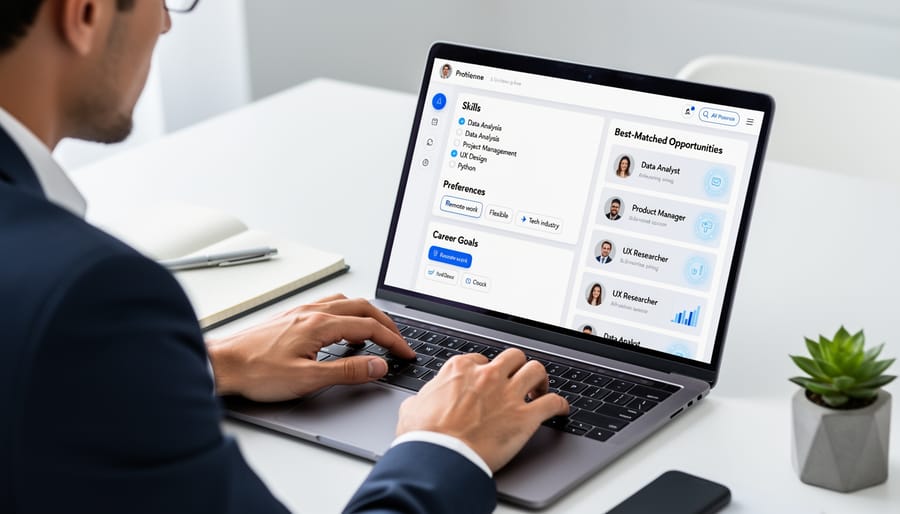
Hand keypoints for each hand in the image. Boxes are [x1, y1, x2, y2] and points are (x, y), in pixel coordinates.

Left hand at [206, 294, 413, 401]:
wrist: (222, 364)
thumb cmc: (257, 372)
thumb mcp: (308, 379)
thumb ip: (347, 370)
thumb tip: (377, 365)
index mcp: (320, 324)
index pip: (369, 328)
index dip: (393, 341)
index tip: (405, 353)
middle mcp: (312, 312)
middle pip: (362, 308)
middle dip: (386, 324)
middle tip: (398, 341)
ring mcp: (301, 312)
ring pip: (346, 303)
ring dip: (366, 316)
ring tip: (376, 334)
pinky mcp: (291, 317)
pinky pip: (329, 306)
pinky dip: (346, 314)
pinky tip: (342, 330)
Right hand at [396, 349, 568, 471]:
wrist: (439, 456)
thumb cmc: (424, 435)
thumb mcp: (413, 407)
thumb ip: (423, 398)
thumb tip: (420, 401)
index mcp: (460, 370)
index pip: (481, 359)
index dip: (486, 370)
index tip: (488, 380)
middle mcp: (488, 376)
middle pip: (513, 357)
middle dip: (517, 367)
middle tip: (517, 379)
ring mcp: (508, 394)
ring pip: (536, 370)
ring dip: (540, 379)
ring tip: (540, 389)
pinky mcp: (525, 417)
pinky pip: (553, 402)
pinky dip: (560, 405)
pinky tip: (561, 410)